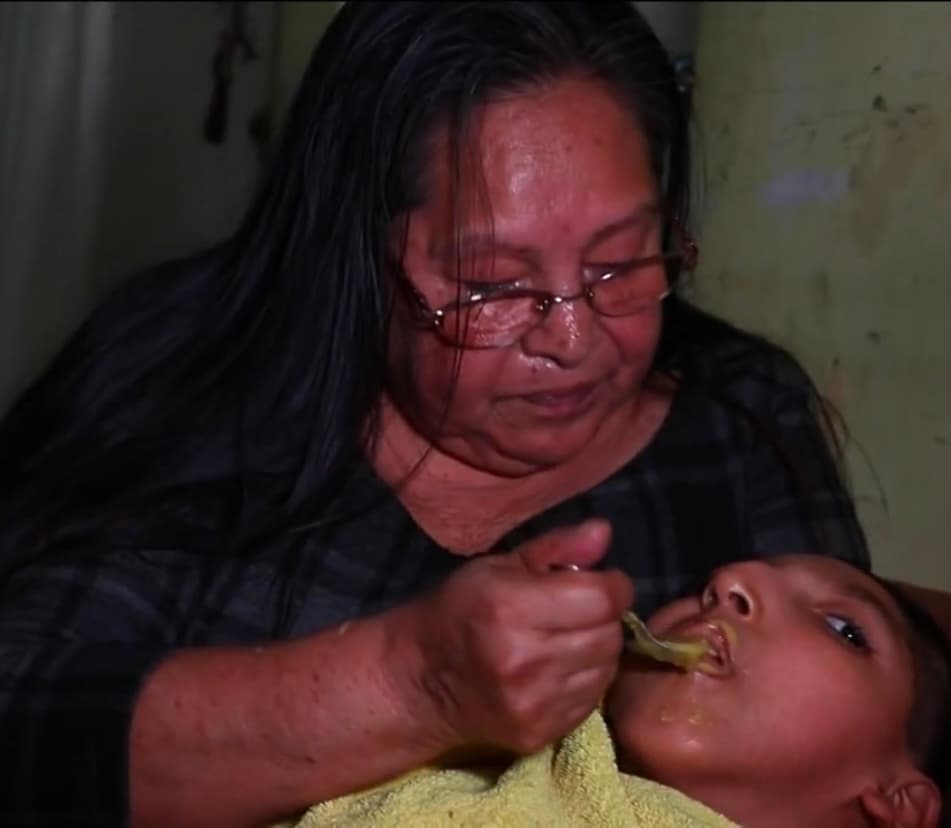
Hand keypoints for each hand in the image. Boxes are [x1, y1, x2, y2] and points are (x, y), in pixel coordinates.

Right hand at [400, 519, 632, 756]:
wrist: (420, 682)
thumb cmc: (460, 610)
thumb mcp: (498, 566)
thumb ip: (556, 547)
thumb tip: (603, 530)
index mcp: (510, 606)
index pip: (601, 598)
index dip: (612, 585)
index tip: (602, 580)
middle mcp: (524, 658)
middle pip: (608, 634)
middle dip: (603, 616)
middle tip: (580, 609)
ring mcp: (533, 702)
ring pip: (606, 667)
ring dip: (597, 648)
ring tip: (568, 638)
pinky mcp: (540, 732)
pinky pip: (591, 699)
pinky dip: (586, 679)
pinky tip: (559, 667)